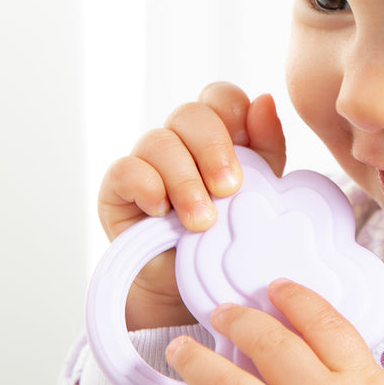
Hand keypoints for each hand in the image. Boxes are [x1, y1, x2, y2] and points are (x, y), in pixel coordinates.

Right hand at [98, 83, 286, 329]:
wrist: (191, 287)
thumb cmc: (228, 233)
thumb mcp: (260, 190)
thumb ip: (266, 145)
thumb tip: (265, 100)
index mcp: (216, 133)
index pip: (220, 97)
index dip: (234, 112)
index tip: (250, 153)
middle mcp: (179, 140)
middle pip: (190, 113)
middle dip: (214, 149)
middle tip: (230, 189)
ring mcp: (145, 161)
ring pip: (158, 141)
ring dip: (185, 181)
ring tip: (203, 221)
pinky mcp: (117, 188)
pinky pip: (124, 169)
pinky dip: (147, 187)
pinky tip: (163, 213)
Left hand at [165, 280, 383, 384]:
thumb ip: (348, 365)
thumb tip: (304, 335)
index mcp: (356, 379)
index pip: (320, 320)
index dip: (294, 296)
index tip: (275, 287)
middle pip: (269, 344)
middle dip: (238, 319)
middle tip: (221, 312)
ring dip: (198, 363)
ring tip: (182, 350)